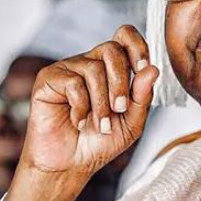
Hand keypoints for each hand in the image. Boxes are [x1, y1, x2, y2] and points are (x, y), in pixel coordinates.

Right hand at [20, 24, 158, 179]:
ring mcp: (68, 68)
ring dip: (102, 103)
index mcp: (113, 67)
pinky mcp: (48, 79)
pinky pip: (73, 83)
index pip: (125, 36)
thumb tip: (152, 69)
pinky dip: (81, 107)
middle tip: (120, 109)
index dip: (137, 46)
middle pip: (112, 49)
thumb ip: (143, 96)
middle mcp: (91, 62)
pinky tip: (79, 121)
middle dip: (121, 82)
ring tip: (101, 125)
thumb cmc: (101, 141)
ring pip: (94, 69)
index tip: (143, 68)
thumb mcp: (132, 121)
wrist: (72, 164)